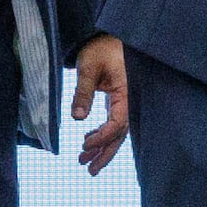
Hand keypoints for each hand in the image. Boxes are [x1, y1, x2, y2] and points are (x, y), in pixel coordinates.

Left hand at [70, 34, 132, 173]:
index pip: (117, 123)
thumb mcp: (88, 68)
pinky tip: (87, 141)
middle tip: (89, 170)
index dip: (102, 137)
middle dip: (104, 153)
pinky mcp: (118, 101)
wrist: (107, 35)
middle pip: (120, 134)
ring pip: (116, 132)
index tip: (84, 144)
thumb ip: (83, 93)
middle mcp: (129, 101)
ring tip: (85, 164)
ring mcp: (124, 102)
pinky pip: (113, 123)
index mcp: (126, 93)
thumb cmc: (99, 48)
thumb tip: (77, 118)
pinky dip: (101, 134)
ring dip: (101, 148)